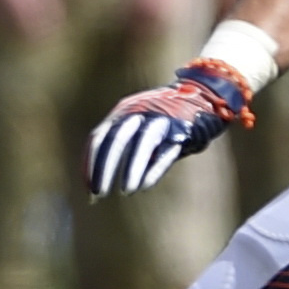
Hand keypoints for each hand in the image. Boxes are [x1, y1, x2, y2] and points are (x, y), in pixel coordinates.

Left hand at [83, 60, 250, 196]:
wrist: (201, 95)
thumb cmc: (161, 118)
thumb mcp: (135, 123)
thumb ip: (118, 142)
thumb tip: (95, 176)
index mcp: (122, 111)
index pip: (99, 137)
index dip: (90, 163)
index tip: (88, 187)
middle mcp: (139, 112)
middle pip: (116, 140)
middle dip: (104, 168)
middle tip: (98, 194)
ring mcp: (161, 119)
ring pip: (142, 143)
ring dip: (131, 169)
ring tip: (125, 191)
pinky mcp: (182, 130)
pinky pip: (165, 151)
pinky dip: (154, 169)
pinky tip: (144, 185)